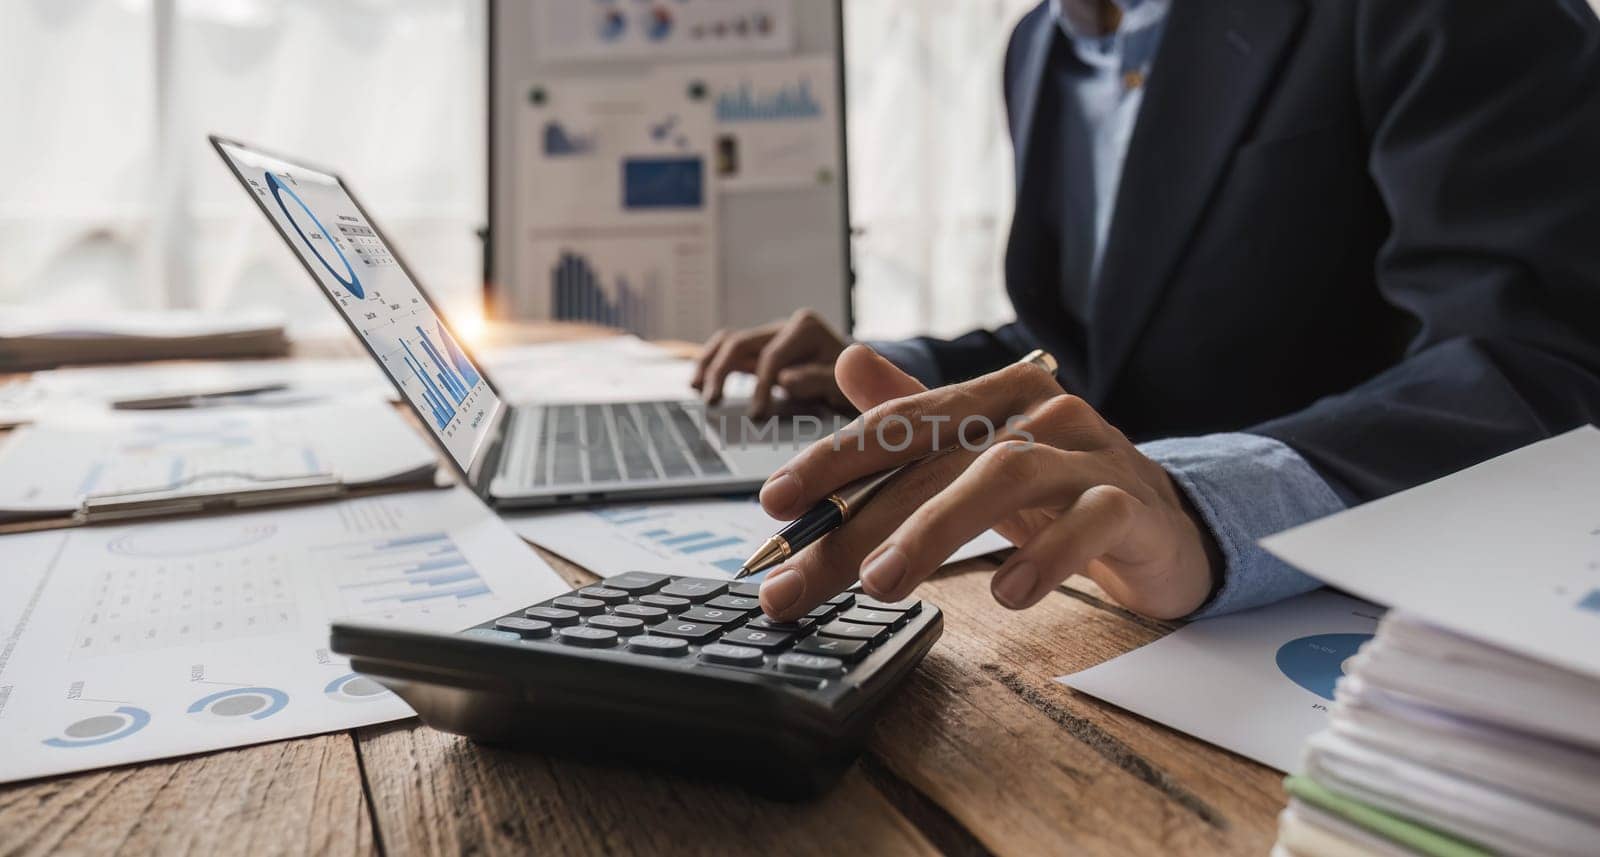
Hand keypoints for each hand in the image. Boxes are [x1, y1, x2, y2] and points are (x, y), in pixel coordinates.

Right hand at [691, 310, 850, 416]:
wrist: (859, 374)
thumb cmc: (851, 381)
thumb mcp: (842, 383)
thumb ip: (818, 379)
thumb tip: (785, 380)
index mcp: (806, 329)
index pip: (772, 356)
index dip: (759, 386)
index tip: (755, 415)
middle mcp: (784, 326)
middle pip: (741, 342)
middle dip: (723, 372)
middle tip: (712, 402)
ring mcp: (770, 335)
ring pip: (729, 341)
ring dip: (709, 365)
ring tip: (697, 390)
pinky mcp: (760, 348)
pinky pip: (729, 349)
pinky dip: (711, 362)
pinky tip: (697, 382)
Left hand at [755, 345, 1222, 620]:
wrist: (1168, 522)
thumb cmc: (1060, 488)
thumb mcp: (979, 456)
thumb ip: (916, 416)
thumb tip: (847, 361)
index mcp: (994, 397)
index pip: (899, 423)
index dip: (832, 461)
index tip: (773, 504)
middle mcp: (1039, 412)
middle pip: (933, 464)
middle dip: (855, 526)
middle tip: (798, 583)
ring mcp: (1088, 454)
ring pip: (1004, 477)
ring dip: (935, 530)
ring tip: (882, 583)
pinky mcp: (1131, 502)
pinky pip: (1088, 521)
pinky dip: (1047, 555)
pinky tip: (1009, 594)